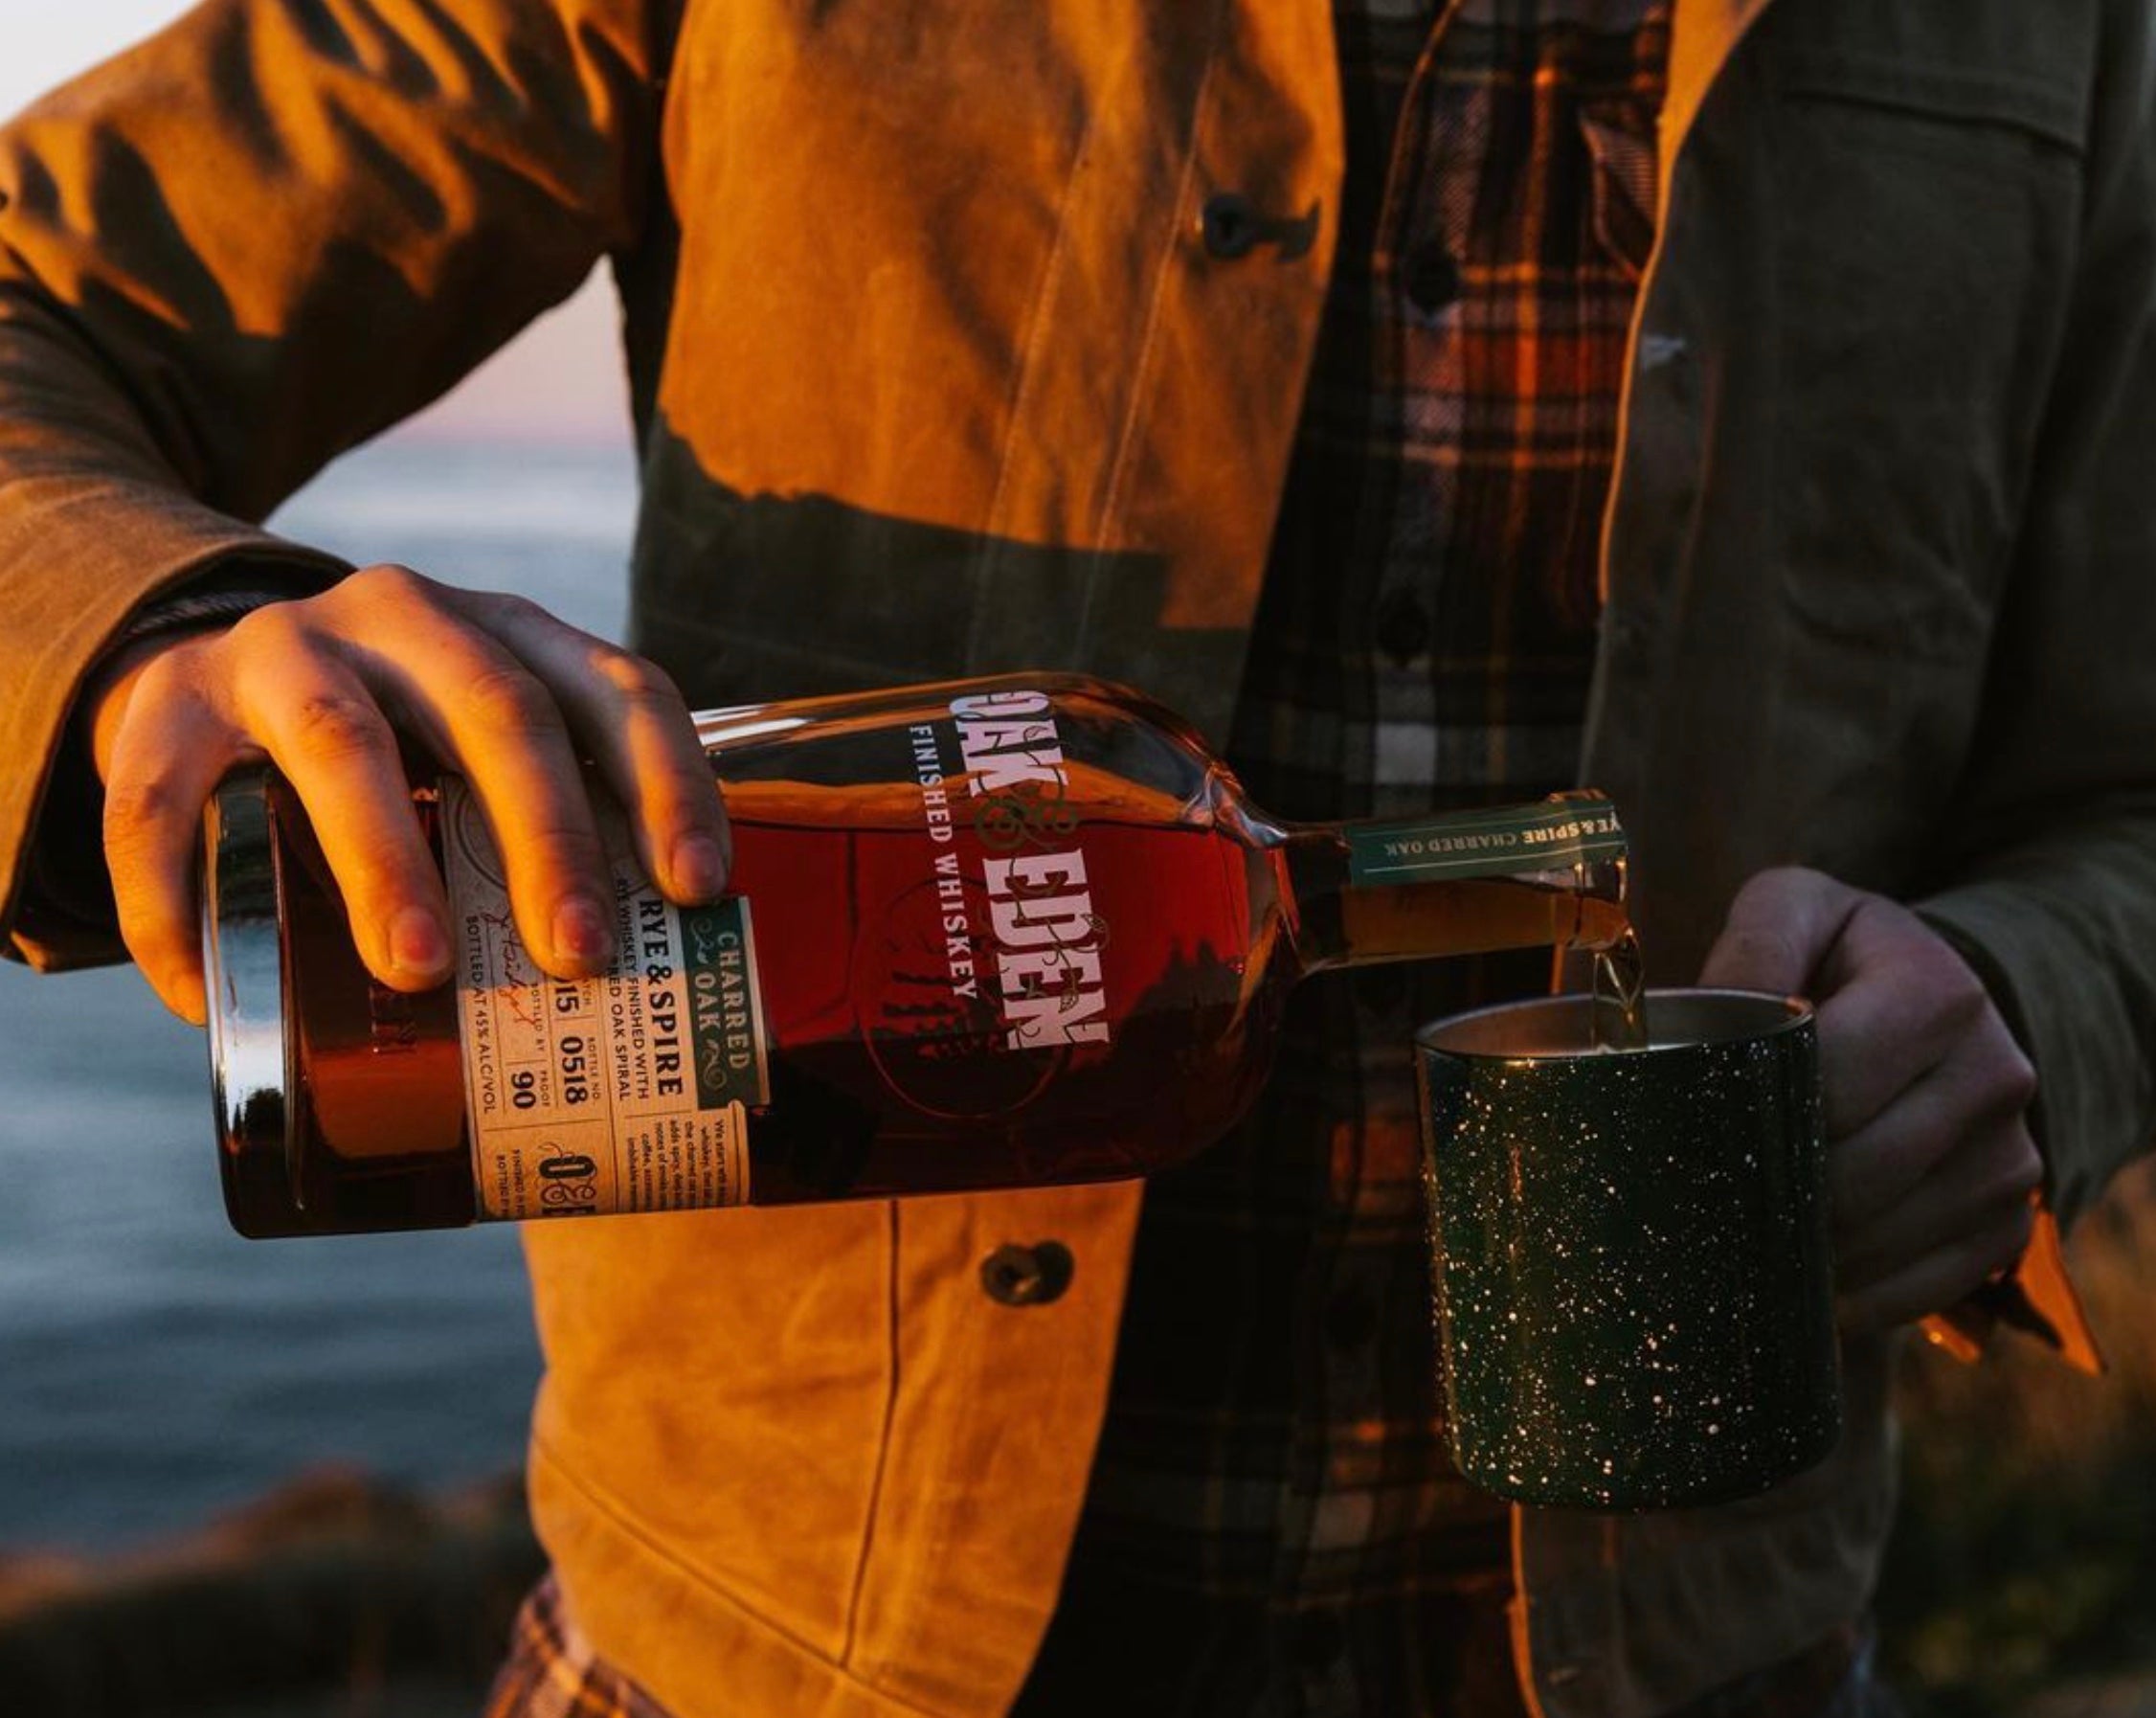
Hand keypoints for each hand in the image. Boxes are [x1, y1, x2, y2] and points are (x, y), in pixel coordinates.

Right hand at [90, 565, 729, 1024]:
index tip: (696, 887)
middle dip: (547, 836)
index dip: (668, 781)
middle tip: (581, 954)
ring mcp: (281, 649)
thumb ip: (550, 835)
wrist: (212, 681)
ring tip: (422, 968)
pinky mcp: (166, 702)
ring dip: (387, 859)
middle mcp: (403, 617)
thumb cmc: (398, 753)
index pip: (617, 688)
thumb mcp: (481, 759)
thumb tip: (648, 1002)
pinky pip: (162, 805)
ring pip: (343, 741)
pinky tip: (207, 998)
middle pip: (496, 710)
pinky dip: (177, 909)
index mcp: (509, 633)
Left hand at [1698, 867, 2040, 1334]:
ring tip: (1744, 1228)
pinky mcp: (2010, 1221)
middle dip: (1771, 1189)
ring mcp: (2012, 1157)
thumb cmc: (1834, 955)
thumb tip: (1705, 1024)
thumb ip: (1751, 952)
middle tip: (1707, 1192)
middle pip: (1855, 1175)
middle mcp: (1997, 1075)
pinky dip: (1849, 1295)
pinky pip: (1919, 1288)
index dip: (1757, 1114)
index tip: (1701, 1125)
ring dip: (1801, 1250)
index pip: (1832, 1085)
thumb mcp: (1791, 913)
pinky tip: (1800, 1273)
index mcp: (1941, 992)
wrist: (1930, 1000)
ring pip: (1879, 1240)